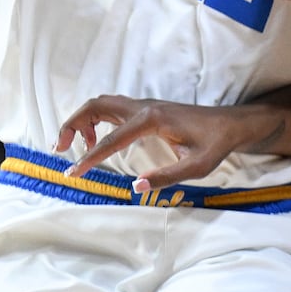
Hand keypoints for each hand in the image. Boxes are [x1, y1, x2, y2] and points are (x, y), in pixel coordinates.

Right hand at [55, 95, 266, 191]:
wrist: (231, 124)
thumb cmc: (216, 144)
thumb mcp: (197, 167)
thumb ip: (167, 177)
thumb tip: (135, 187)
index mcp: (153, 120)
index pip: (111, 140)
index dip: (89, 159)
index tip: (72, 174)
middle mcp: (145, 107)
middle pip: (96, 106)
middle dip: (72, 124)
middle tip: (59, 150)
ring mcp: (145, 105)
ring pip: (101, 104)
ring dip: (81, 121)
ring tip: (75, 149)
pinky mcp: (146, 109)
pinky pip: (111, 109)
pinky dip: (96, 121)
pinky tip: (99, 143)